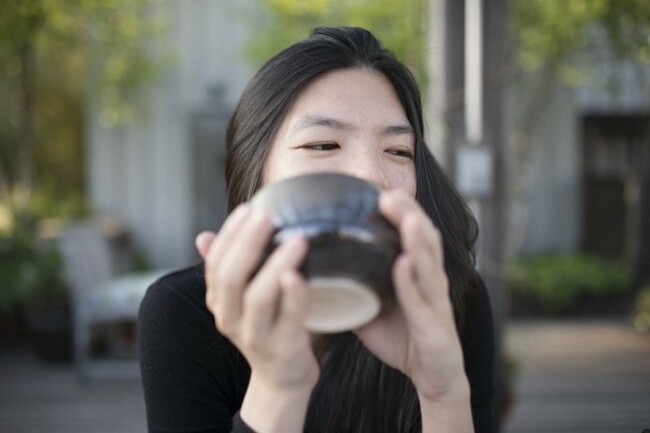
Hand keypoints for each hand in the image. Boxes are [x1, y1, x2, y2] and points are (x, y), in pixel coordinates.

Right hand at [196, 205, 318, 392]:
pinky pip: (286, 319)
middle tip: (267, 215)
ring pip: (257, 298)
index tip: (249, 208)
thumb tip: (204, 236)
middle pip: (231, 277)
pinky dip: (292, 297)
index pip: (216, 263)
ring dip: (275, 265)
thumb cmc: (268, 325)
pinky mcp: (281, 348)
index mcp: (219, 301)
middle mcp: (229, 319)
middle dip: (248, 242)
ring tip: (297, 238)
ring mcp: (254, 336)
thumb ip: (230, 266)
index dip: (231, 234)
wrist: (283, 377)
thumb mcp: (244, 296)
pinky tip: (298, 275)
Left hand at [354, 190, 467, 402]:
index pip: (412, 232)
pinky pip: (423, 301)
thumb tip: (316, 269)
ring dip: (417, 239)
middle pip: (424, 238)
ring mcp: (436, 301)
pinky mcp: (436, 326)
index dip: (401, 209)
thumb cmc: (403, 335)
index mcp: (417, 270)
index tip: (380, 188)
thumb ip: (352, 285)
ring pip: (429, 263)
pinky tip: (402, 265)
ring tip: (404, 217)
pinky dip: (412, 282)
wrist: (431, 375)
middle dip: (409, 214)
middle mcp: (430, 279)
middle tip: (388, 194)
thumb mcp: (371, 306)